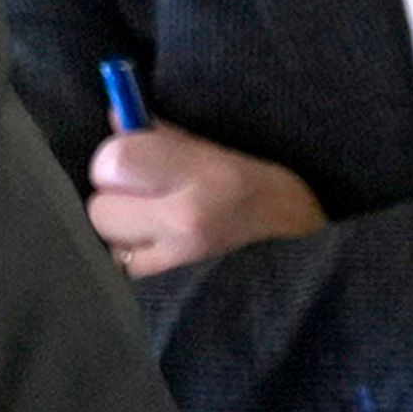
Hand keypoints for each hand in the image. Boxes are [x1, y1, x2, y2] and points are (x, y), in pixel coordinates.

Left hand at [86, 119, 325, 275]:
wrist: (311, 266)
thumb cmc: (274, 203)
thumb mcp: (230, 157)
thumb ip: (169, 138)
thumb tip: (119, 118)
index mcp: (206, 175)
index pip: (114, 159)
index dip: (118, 159)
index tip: (139, 163)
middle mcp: (186, 220)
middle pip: (101, 205)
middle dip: (117, 199)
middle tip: (149, 199)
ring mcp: (176, 262)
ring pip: (109, 241)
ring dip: (123, 233)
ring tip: (159, 229)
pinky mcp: (167, 293)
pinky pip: (123, 269)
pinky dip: (133, 259)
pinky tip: (163, 253)